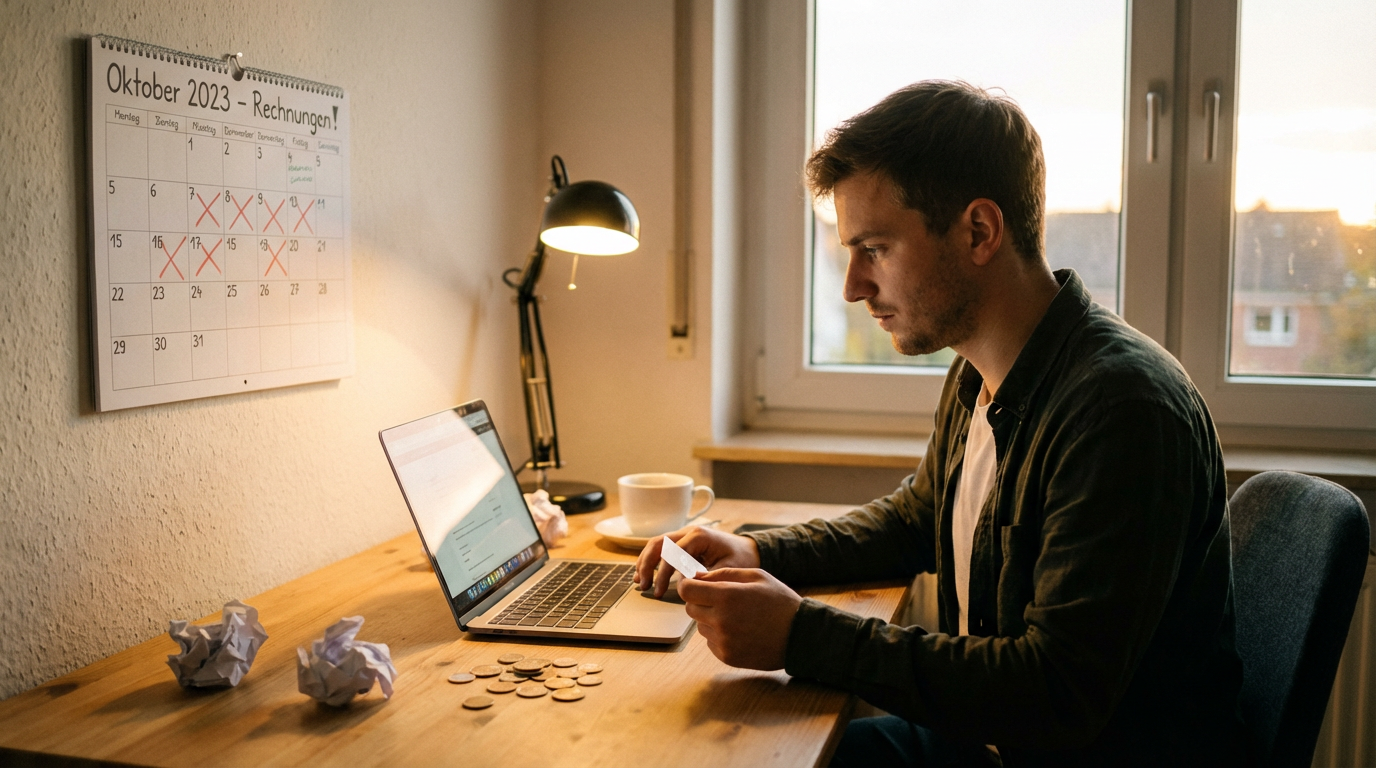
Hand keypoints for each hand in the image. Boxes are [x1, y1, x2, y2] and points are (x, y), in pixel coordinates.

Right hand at [635, 526, 759, 597]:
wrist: (749, 550)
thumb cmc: (741, 559)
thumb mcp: (727, 569)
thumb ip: (705, 576)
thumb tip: (684, 583)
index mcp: (700, 536)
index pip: (673, 552)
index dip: (663, 573)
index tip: (660, 591)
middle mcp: (689, 532)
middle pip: (659, 543)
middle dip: (648, 565)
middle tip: (644, 586)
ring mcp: (684, 535)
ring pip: (656, 543)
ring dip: (645, 561)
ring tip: (639, 582)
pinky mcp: (683, 543)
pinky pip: (661, 548)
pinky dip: (651, 560)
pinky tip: (644, 573)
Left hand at [677, 568, 801, 669]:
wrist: (800, 636)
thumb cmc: (779, 601)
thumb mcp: (756, 576)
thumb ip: (723, 574)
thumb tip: (697, 577)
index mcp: (727, 596)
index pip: (686, 590)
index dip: (688, 585)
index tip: (696, 584)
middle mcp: (721, 620)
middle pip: (690, 608)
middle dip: (700, 601)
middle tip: (720, 599)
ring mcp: (723, 641)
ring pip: (699, 625)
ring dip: (710, 619)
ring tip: (736, 616)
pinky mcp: (727, 656)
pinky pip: (710, 642)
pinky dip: (718, 635)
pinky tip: (740, 631)